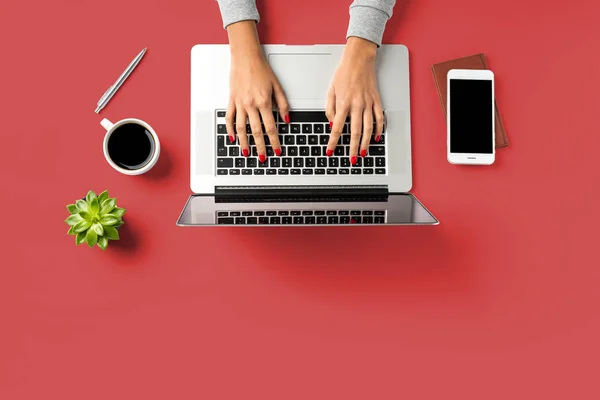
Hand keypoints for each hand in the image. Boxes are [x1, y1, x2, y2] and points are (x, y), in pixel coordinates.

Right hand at [225, 21, 288, 161]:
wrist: (245, 57)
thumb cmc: (261, 69)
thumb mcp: (277, 86)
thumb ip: (283, 104)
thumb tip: (287, 119)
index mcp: (264, 102)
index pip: (271, 127)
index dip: (274, 141)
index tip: (277, 150)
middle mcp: (251, 105)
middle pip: (256, 131)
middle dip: (260, 147)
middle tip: (263, 158)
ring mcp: (239, 103)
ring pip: (241, 128)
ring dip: (244, 142)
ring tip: (246, 153)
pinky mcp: (231, 100)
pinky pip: (229, 118)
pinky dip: (230, 129)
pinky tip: (233, 138)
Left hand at [325, 37, 383, 164]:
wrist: (359, 59)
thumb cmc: (344, 73)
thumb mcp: (331, 90)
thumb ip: (330, 109)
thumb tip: (333, 124)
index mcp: (344, 102)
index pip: (337, 128)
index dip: (333, 141)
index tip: (330, 150)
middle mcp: (357, 104)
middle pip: (355, 132)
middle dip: (352, 148)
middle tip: (352, 159)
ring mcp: (368, 103)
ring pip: (368, 128)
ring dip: (366, 143)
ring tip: (363, 153)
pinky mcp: (376, 100)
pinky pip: (379, 118)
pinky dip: (378, 129)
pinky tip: (376, 138)